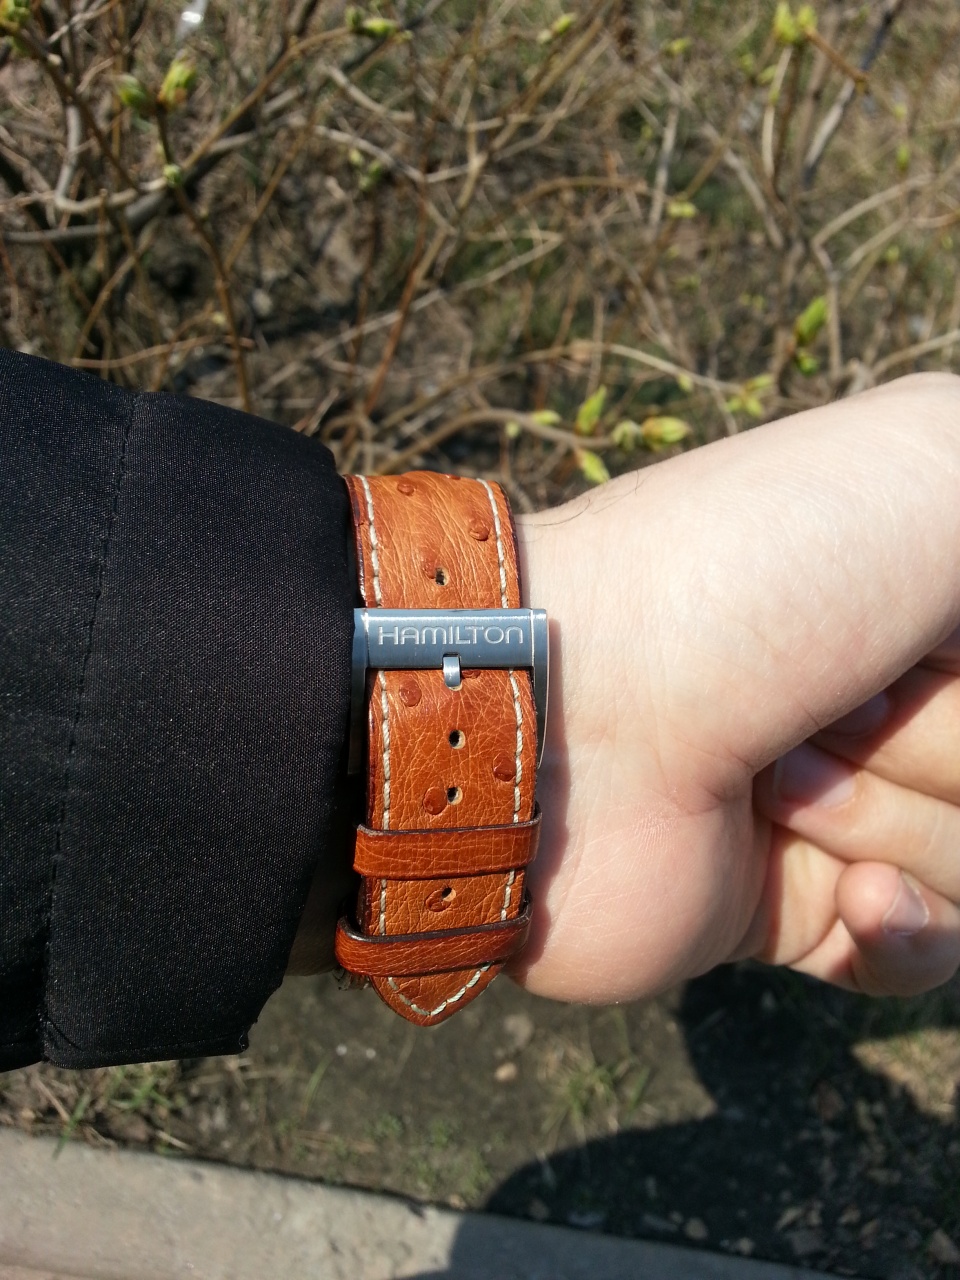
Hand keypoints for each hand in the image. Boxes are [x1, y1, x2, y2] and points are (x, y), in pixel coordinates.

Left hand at [513, 373, 959, 1002]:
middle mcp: (887, 697)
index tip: (914, 640)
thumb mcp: (933, 461)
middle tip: (822, 707)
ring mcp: (842, 806)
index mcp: (921, 598)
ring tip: (776, 782)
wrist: (565, 718)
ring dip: (895, 822)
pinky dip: (905, 933)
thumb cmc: (747, 578)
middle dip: (935, 744)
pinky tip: (855, 898)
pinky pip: (928, 959)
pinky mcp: (792, 910)